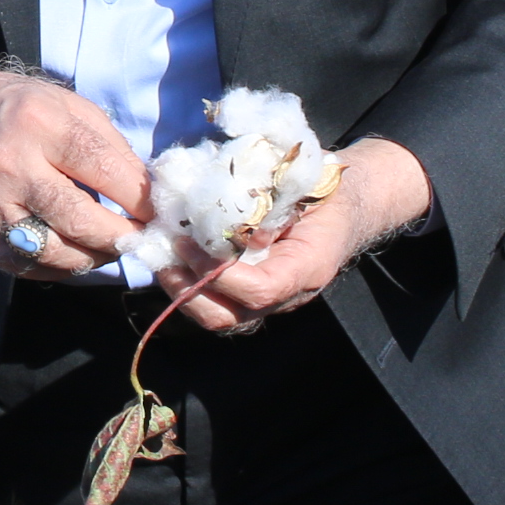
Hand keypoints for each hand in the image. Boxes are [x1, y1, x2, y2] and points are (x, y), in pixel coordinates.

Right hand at [0, 54, 151, 277]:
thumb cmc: (14, 108)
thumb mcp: (65, 104)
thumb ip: (107, 144)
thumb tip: (147, 191)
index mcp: (39, 123)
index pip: (101, 167)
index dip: (138, 197)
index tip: (158, 211)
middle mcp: (9, 164)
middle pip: (79, 218)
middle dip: (121, 236)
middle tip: (143, 239)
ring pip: (54, 252)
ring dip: (94, 256)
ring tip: (112, 247)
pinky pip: (27, 265)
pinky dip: (61, 267)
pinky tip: (77, 252)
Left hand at [164, 138, 431, 332]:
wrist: (345, 205)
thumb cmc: (325, 190)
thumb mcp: (304, 187)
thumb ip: (271, 201)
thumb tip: (227, 212)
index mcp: (306, 268)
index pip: (259, 290)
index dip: (219, 273)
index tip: (188, 243)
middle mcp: (286, 295)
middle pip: (229, 317)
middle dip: (187, 290)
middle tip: (162, 255)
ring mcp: (267, 300)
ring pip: (217, 316)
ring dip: (180, 290)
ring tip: (158, 258)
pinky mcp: (249, 295)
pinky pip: (215, 303)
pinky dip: (187, 285)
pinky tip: (169, 259)